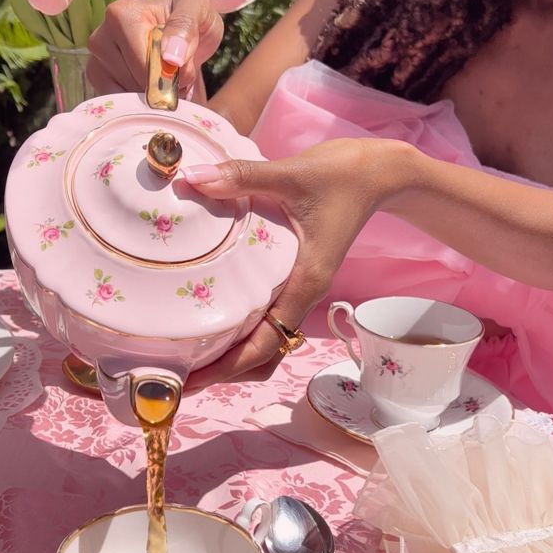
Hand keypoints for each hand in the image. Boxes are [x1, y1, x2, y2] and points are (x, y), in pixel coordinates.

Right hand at [87, 0, 222, 98]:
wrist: (186, 35)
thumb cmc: (191, 20)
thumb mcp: (198, 10)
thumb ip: (186, 25)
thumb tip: (170, 57)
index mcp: (122, 15)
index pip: (144, 63)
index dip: (168, 74)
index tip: (181, 66)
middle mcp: (101, 37)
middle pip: (136, 82)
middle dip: (162, 86)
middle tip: (176, 72)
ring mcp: (97, 61)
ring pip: (130, 97)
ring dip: (154, 96)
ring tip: (163, 76)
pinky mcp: (98, 82)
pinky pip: (121, 105)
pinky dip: (142, 104)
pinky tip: (150, 86)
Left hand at [183, 137, 405, 388]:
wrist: (377, 171)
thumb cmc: (344, 175)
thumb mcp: (292, 174)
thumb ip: (242, 177)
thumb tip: (191, 180)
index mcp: (306, 283)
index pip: (265, 345)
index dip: (226, 368)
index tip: (189, 381)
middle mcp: (302, 294)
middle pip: (262, 355)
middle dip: (222, 371)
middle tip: (174, 374)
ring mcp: (297, 287)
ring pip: (264, 340)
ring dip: (230, 354)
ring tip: (186, 356)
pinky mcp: (291, 275)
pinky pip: (264, 315)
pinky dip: (238, 328)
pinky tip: (207, 317)